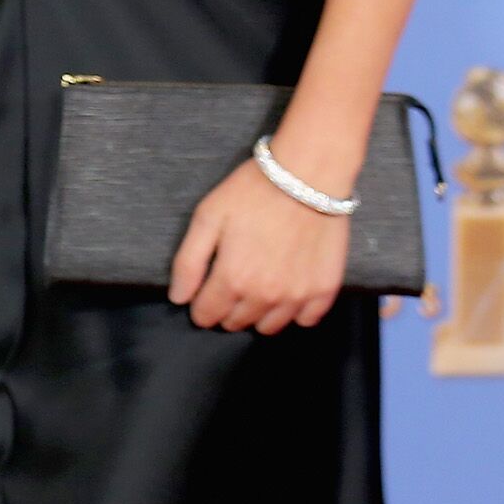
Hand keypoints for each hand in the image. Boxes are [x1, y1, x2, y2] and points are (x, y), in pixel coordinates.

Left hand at [167, 158, 354, 333]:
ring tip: (256, 286)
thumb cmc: (252, 192)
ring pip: (269, 327)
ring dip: (257, 313)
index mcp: (233, 279)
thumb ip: (188, 262)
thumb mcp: (207, 217)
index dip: (199, 306)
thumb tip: (179, 298)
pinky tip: (287, 290)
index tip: (203, 292)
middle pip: (236, 323)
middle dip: (226, 308)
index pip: (206, 315)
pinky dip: (294, 312)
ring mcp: (298, 296)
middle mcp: (265, 297)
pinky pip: (306, 320)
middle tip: (231, 281)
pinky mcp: (324, 290)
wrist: (307, 175)